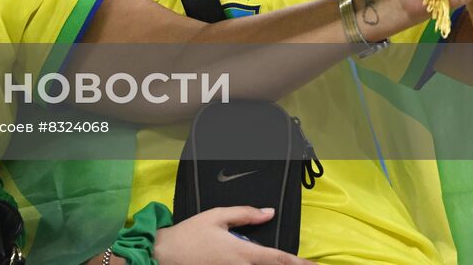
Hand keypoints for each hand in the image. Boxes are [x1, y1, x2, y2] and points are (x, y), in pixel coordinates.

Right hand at [152, 207, 313, 263]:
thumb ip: (244, 214)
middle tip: (308, 264)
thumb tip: (268, 212)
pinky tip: (255, 262)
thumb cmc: (188, 235)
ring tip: (283, 262)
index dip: (301, 264)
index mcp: (243, 253)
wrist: (163, 256)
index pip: (280, 259)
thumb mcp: (215, 216)